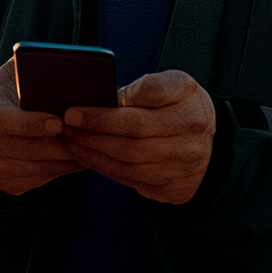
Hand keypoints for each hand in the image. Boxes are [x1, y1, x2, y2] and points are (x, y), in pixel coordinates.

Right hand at [0, 61, 79, 194]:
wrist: (3, 108)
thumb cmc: (23, 85)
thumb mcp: (29, 69)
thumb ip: (42, 71)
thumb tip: (73, 74)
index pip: (0, 118)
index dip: (29, 124)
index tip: (58, 124)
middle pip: (21, 149)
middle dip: (57, 147)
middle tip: (85, 141)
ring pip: (30, 169)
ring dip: (62, 162)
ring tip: (87, 150)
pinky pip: (32, 182)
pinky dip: (56, 172)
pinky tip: (73, 160)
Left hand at [62, 70, 215, 204]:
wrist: (206, 139)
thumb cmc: (180, 105)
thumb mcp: (173, 83)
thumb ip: (147, 87)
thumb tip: (110, 101)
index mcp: (191, 108)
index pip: (139, 115)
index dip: (103, 116)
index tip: (72, 112)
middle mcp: (192, 142)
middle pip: (132, 141)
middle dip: (92, 135)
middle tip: (65, 127)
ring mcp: (185, 169)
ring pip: (130, 164)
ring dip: (95, 154)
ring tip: (71, 141)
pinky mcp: (176, 189)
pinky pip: (133, 180)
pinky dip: (106, 168)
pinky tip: (89, 157)